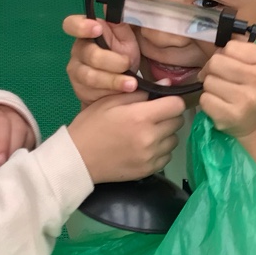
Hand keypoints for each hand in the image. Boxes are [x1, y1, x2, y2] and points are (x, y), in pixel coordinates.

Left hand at [0, 103, 35, 167]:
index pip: (1, 122)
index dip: (2, 142)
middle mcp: (9, 111)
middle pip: (18, 128)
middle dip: (12, 150)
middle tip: (4, 169)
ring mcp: (20, 119)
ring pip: (28, 134)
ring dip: (20, 153)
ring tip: (8, 168)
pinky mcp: (27, 129)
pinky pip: (31, 140)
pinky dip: (25, 153)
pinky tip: (16, 164)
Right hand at [63, 14, 140, 102]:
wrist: (121, 87)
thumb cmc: (122, 57)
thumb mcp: (126, 39)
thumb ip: (121, 25)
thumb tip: (117, 4)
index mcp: (87, 32)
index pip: (71, 24)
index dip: (81, 26)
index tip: (97, 29)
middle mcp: (78, 50)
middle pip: (89, 54)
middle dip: (111, 61)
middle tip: (128, 64)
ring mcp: (76, 71)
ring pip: (90, 76)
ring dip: (113, 80)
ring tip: (131, 84)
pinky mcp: (80, 89)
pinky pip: (93, 91)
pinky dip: (110, 91)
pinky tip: (123, 93)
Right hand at [68, 92, 184, 184]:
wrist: (78, 160)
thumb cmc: (91, 126)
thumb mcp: (109, 101)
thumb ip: (139, 92)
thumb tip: (166, 84)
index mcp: (141, 117)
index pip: (177, 105)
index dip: (172, 101)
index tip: (163, 102)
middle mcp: (150, 137)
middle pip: (178, 122)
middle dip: (168, 116)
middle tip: (152, 116)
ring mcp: (151, 156)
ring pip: (174, 140)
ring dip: (165, 134)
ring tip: (147, 132)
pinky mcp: (149, 170)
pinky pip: (167, 156)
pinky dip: (160, 150)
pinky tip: (144, 146)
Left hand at [200, 41, 255, 138]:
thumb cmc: (252, 88)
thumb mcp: (254, 64)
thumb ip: (238, 48)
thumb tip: (215, 43)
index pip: (230, 46)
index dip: (225, 55)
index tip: (230, 65)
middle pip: (216, 61)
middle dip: (213, 70)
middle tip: (221, 80)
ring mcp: (247, 99)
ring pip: (208, 80)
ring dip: (210, 86)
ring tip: (223, 94)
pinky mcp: (232, 115)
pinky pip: (205, 99)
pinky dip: (208, 101)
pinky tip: (220, 105)